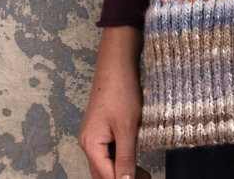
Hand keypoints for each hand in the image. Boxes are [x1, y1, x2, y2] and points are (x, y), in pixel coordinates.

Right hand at [78, 27, 151, 178]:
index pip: (106, 175)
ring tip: (143, 174)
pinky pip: (107, 151)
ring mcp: (92, 135)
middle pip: (102, 172)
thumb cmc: (121, 92)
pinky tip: (133, 159)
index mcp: (91, 145)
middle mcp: (87, 143)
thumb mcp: (127, 127)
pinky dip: (119, 158)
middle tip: (146, 178)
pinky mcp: (99, 128)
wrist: (116, 65)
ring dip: (121, 170)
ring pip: (105, 163)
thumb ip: (125, 157)